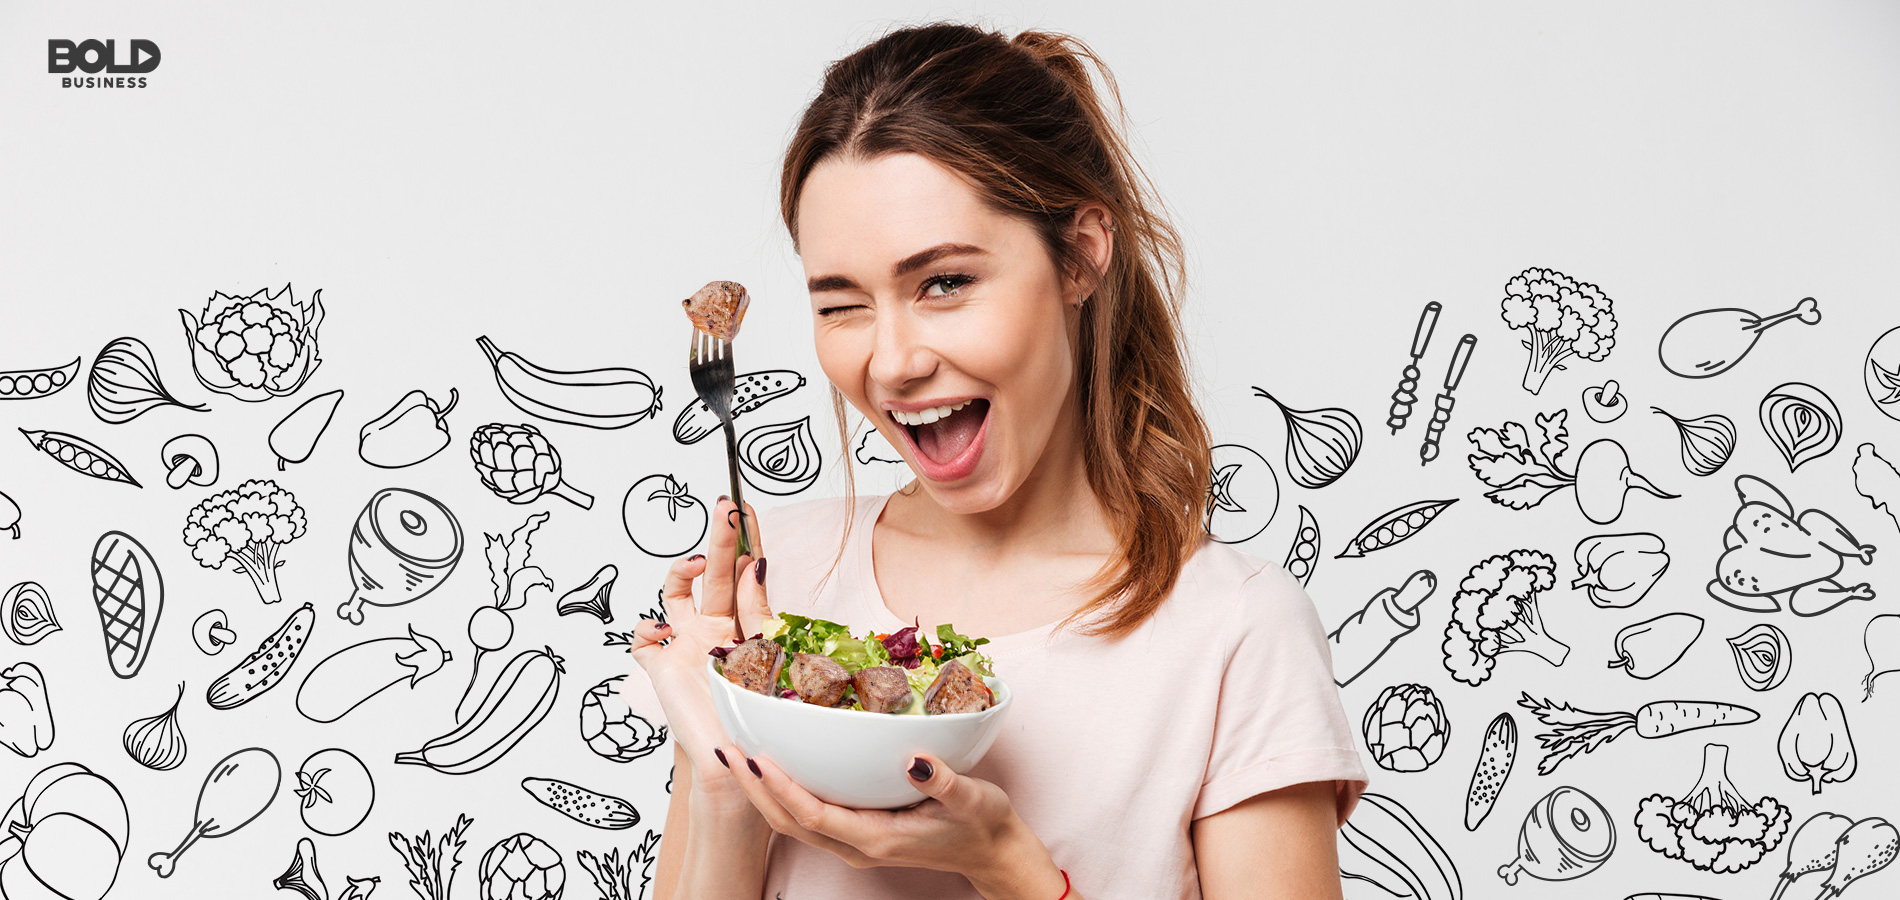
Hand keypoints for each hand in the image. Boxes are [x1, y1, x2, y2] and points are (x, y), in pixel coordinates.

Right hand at [623, 497, 769, 804]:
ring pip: (675, 593)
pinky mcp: (661, 666)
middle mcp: (714, 630)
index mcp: (745, 625)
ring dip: (680, 572)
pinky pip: (643, 636)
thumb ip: (757, 609)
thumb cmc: (755, 717)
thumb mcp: (767, 653)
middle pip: (714, 574)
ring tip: (696, 564)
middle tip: (725, 506)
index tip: (748, 508)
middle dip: (719, 539)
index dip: (746, 541)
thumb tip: (755, 563)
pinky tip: (663, 630)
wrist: (732, 764)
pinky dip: (647, 626)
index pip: (745, 573)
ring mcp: (685, 645)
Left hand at [723, 749, 1064, 895]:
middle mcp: (857, 846)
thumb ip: (941, 781)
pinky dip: (785, 795)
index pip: (814, 814)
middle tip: (726, 750)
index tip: (755, 759)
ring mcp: (855, 843)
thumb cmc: (983, 824)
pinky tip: (775, 770)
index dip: (781, 788)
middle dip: (754, 789)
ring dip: (762, 793)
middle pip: (790, 822)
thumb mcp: (971, 799)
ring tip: (737, 757)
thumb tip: (915, 759)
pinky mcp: (858, 835)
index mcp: (877, 838)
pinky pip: (810, 818)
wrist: (994, 853)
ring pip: (794, 823)